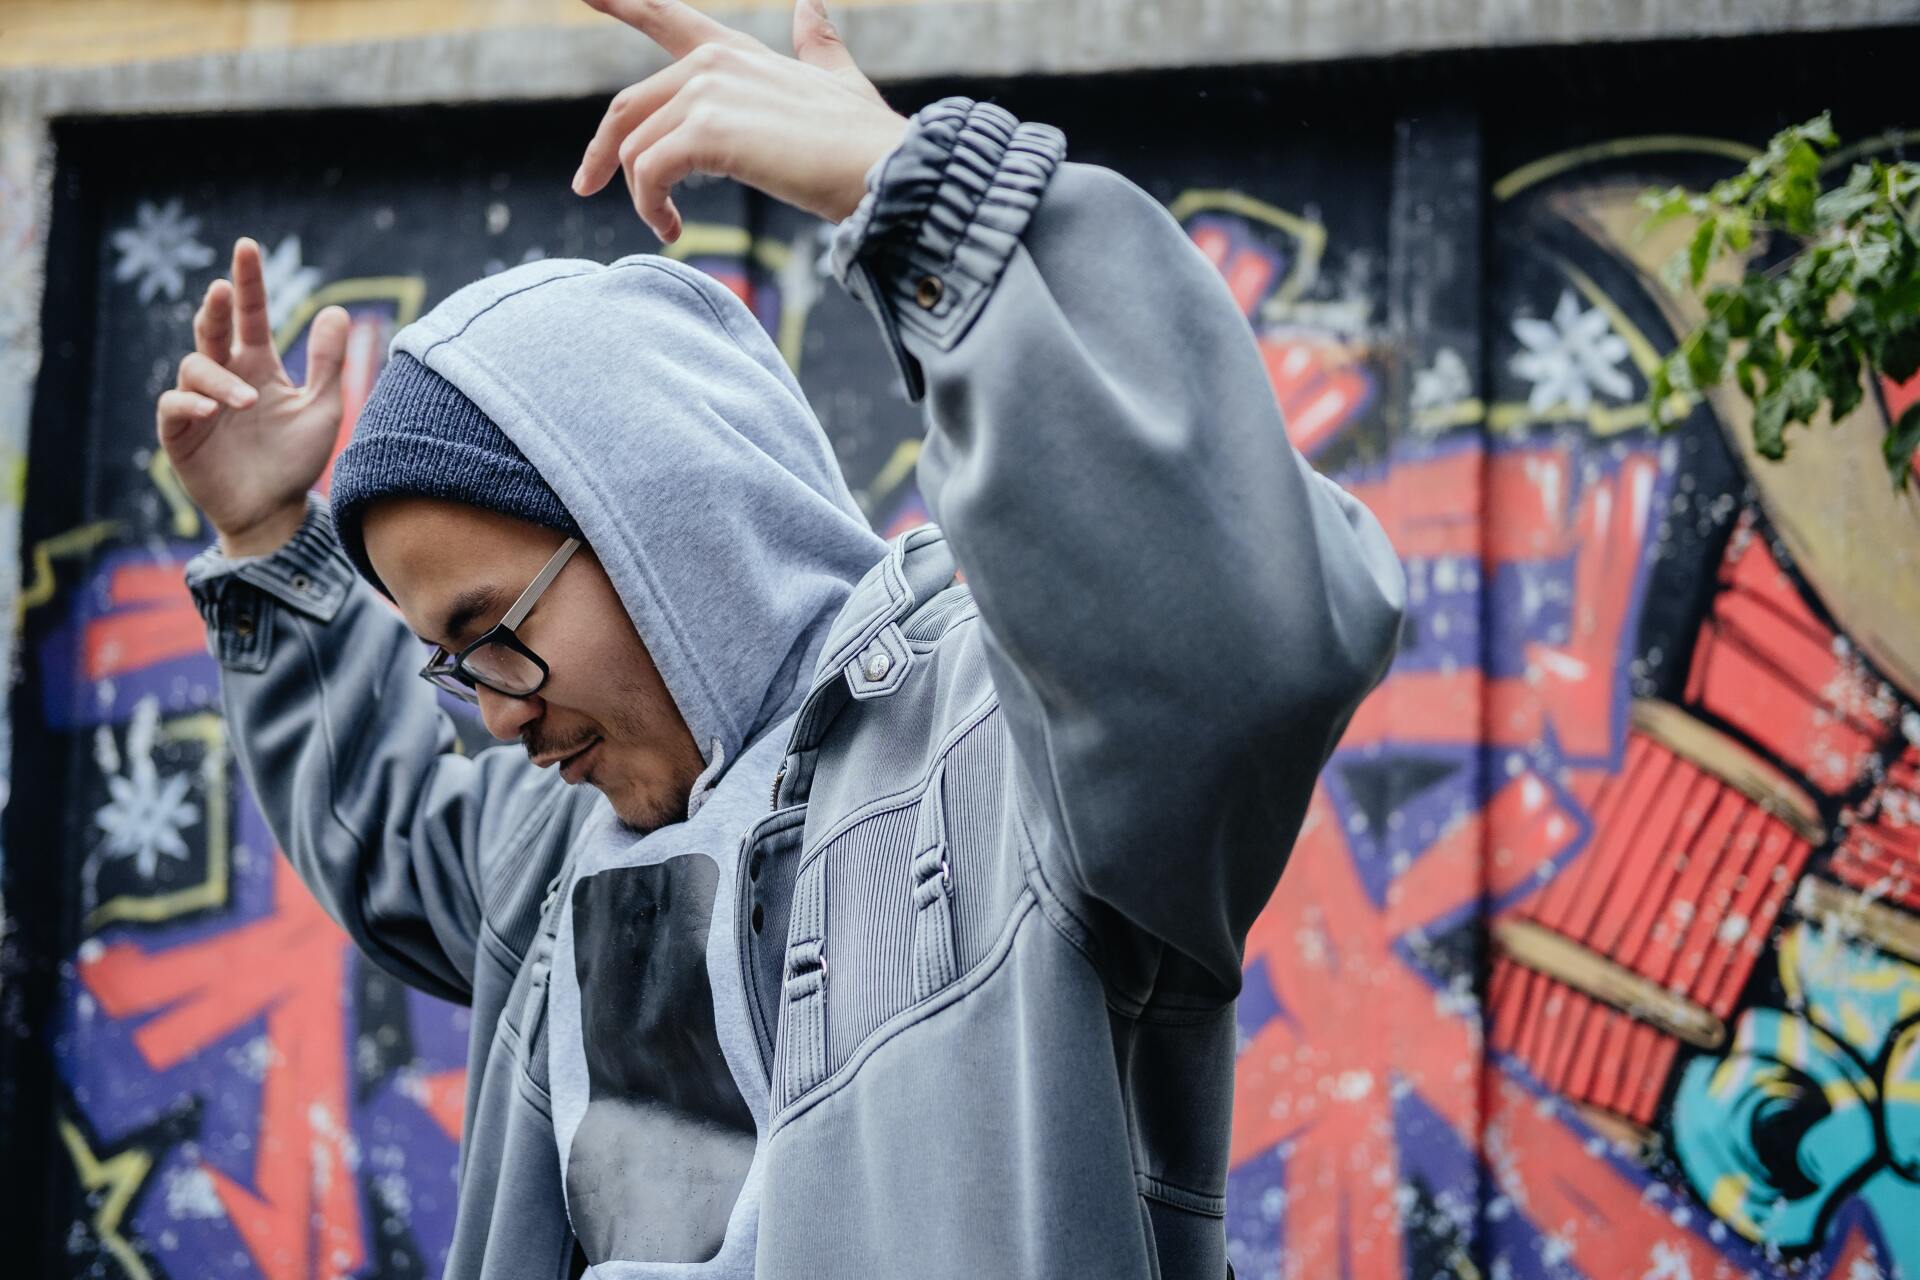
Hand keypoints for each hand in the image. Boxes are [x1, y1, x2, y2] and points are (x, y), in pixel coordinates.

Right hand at [155, 236, 349, 557]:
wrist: (275, 512)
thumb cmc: (295, 459)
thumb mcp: (321, 408)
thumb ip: (326, 363)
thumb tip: (337, 309)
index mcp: (257, 365)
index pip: (250, 315)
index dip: (248, 282)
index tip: (247, 246)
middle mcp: (226, 376)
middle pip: (212, 329)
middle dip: (216, 307)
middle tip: (223, 290)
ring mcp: (199, 403)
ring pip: (195, 367)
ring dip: (220, 379)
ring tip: (247, 402)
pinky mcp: (180, 433)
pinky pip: (174, 407)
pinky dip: (189, 404)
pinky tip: (210, 409)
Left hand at [571, 0, 908, 241]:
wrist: (885, 171)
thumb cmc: (867, 140)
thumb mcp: (837, 81)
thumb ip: (817, 44)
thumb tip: (811, 7)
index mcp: (737, 53)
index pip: (667, 18)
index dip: (622, 3)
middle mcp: (715, 63)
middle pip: (628, 106)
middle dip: (602, 152)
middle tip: (588, 186)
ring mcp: (709, 93)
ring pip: (636, 148)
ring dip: (640, 196)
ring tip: (665, 226)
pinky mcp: (709, 132)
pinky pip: (650, 171)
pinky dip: (652, 206)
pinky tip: (672, 229)